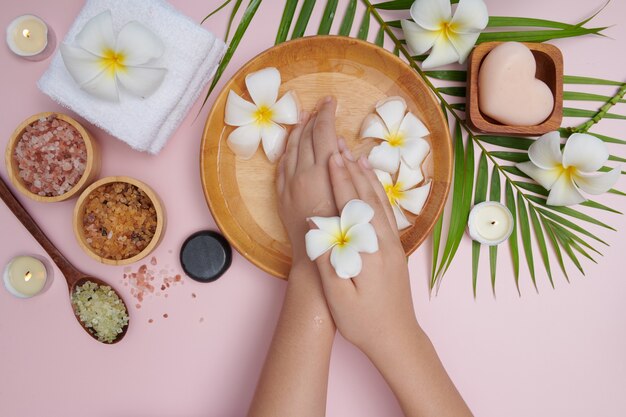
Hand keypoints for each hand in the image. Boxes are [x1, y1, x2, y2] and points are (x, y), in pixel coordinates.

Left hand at [277, 96, 339, 266]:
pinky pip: (281, 165)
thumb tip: (341, 147)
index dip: (327, 113)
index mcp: (322, 171)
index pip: (322, 131)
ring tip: (304, 117)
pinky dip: (287, 150)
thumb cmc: (344, 233)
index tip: (331, 101)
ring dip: (298, 130)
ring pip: (290, 148)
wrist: (317, 260)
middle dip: (313, 116)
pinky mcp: (281, 196)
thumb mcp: (352, 196)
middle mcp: (301, 173)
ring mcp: (288, 184)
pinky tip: (291, 146)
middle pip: (305, 135)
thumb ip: (347, 168)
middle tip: (321, 105)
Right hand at [312, 148, 418, 355]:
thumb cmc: (363, 321)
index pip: (353, 206)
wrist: (396, 337)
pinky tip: (371, 186)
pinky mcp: (395, 249)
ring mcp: (393, 244)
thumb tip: (317, 225)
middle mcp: (385, 241)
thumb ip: (329, 259)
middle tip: (337, 146)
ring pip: (378, 202)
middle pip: (367, 197)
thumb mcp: (339, 296)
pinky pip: (385, 213)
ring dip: (365, 177)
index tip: (330, 157)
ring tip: (353, 156)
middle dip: (351, 170)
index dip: (340, 180)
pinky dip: (377, 194)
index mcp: (369, 251)